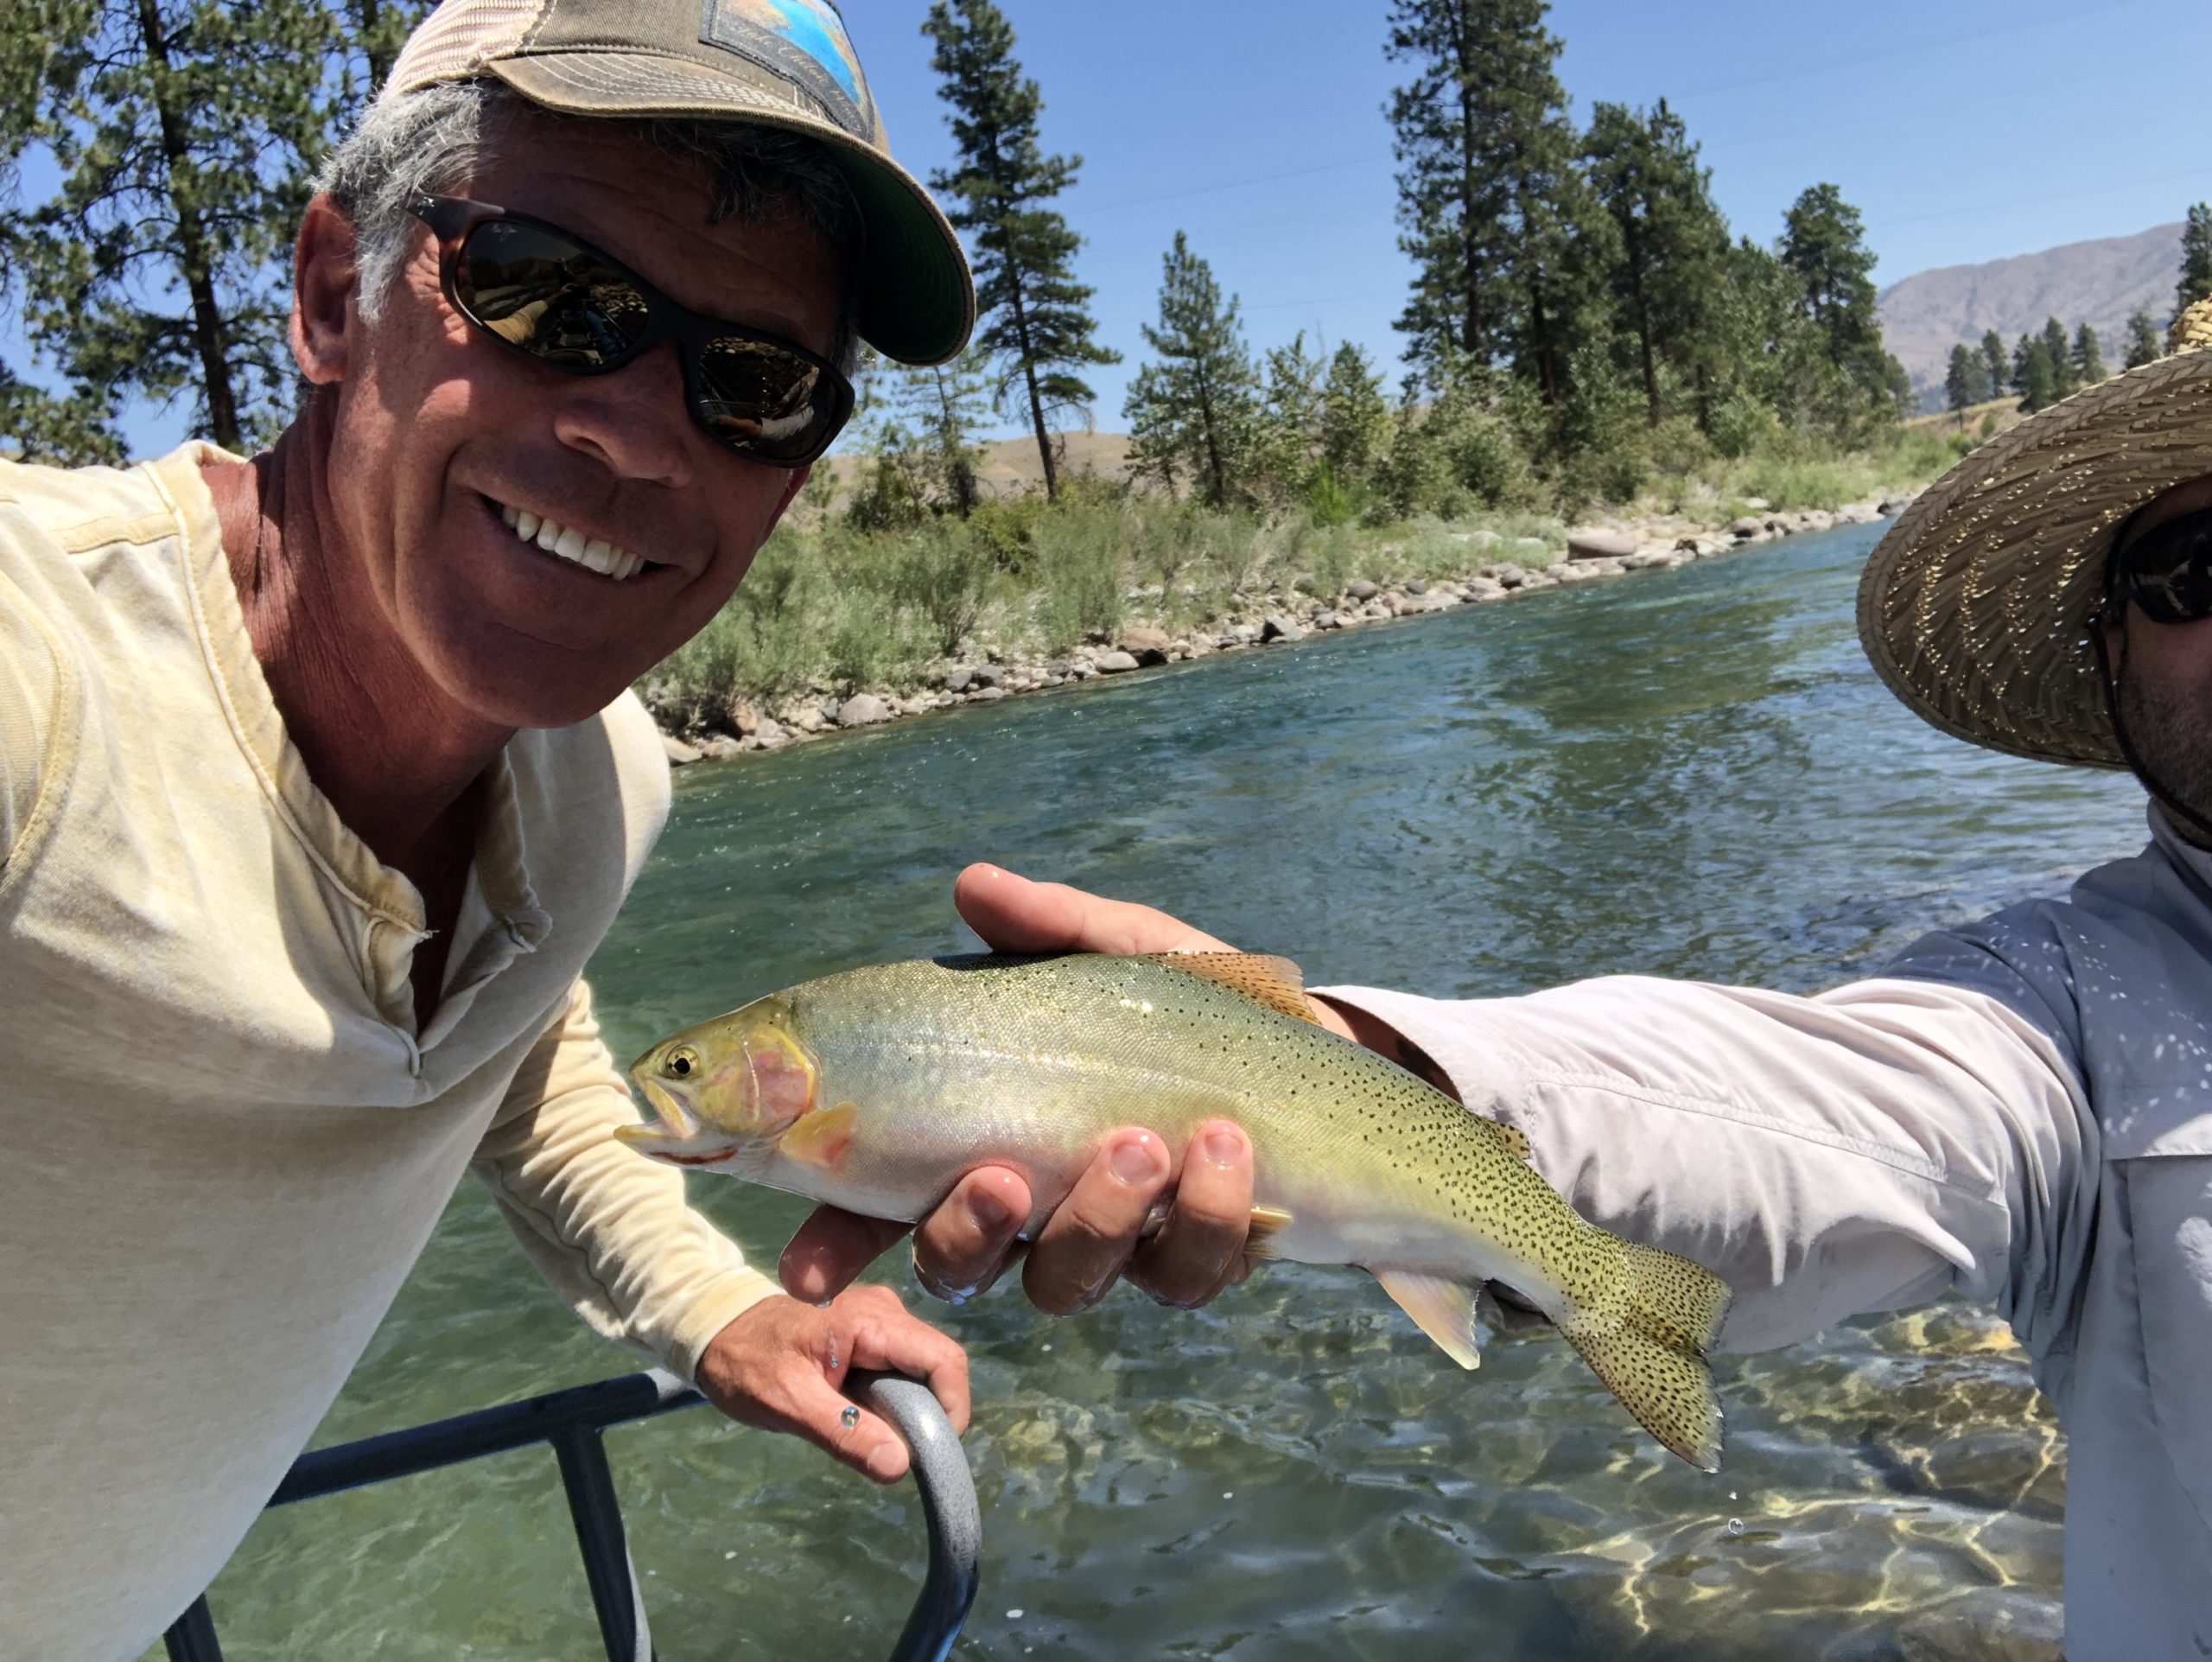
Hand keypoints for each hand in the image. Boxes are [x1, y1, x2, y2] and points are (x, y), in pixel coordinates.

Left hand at [694, 1285, 968, 1483]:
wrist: (715, 1333)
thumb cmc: (746, 1366)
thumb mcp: (789, 1405)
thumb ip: (845, 1433)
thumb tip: (901, 1465)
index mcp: (870, 1319)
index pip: (944, 1360)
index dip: (952, 1409)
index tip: (929, 1454)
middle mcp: (886, 1312)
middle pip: (937, 1368)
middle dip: (925, 1415)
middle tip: (888, 1450)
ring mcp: (881, 1320)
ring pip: (921, 1372)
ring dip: (906, 1410)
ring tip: (865, 1432)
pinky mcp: (873, 1334)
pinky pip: (901, 1371)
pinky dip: (890, 1401)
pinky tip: (857, 1414)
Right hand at [780, 865, 1291, 1314]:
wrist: (1314, 1045)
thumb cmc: (1196, 1001)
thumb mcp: (1127, 950)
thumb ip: (1052, 925)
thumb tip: (973, 885)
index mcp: (992, 1132)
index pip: (888, 1200)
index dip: (840, 1240)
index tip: (808, 1270)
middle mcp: (1037, 1205)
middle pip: (963, 1262)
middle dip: (971, 1232)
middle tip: (1007, 1174)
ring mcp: (1116, 1243)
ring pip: (1069, 1282)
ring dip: (1102, 1218)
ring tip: (1151, 1140)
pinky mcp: (1201, 1261)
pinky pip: (1186, 1275)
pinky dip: (1207, 1216)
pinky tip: (1230, 1149)